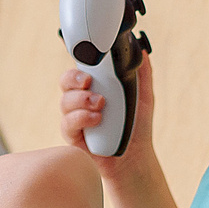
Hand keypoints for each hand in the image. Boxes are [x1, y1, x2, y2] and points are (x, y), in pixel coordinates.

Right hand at [58, 51, 155, 176]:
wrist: (135, 156)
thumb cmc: (137, 126)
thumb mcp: (144, 96)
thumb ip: (142, 74)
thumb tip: (142, 51)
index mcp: (95, 87)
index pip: (81, 69)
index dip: (80, 63)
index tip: (91, 63)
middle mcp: (81, 101)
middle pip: (65, 81)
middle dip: (73, 79)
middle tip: (89, 82)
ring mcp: (75, 118)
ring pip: (65, 101)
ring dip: (81, 100)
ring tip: (100, 105)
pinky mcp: (73, 136)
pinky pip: (67, 124)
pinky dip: (81, 118)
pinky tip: (96, 120)